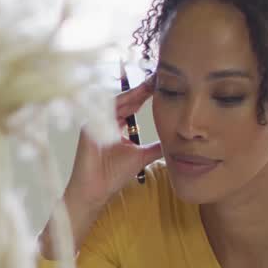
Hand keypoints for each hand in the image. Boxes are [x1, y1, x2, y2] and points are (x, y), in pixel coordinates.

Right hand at [54, 77, 164, 253]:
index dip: (147, 93)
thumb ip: (157, 146)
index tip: (165, 83)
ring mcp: (94, 123)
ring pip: (116, 102)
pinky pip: (104, 112)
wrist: (95, 191)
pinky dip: (119, 104)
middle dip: (142, 88)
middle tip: (160, 76)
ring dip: (133, 93)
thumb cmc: (113, 175)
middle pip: (125, 99)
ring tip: (151, 84)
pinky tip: (134, 98)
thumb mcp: (141, 156)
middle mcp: (103, 120)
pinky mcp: (89, 129)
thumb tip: (178, 142)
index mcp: (114, 125)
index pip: (132, 104)